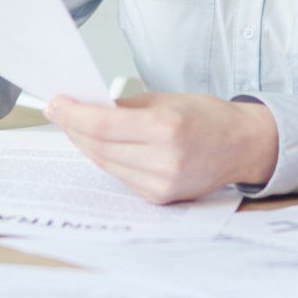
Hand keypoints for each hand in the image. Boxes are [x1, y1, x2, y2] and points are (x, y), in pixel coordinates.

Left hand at [45, 93, 277, 203]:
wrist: (241, 145)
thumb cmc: (206, 117)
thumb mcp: (165, 100)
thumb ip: (124, 107)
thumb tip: (85, 108)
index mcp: (165, 128)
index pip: (103, 124)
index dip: (74, 114)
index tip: (56, 103)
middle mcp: (164, 160)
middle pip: (99, 146)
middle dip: (74, 128)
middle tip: (59, 112)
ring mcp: (162, 183)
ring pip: (106, 163)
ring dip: (85, 144)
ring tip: (74, 126)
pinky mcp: (160, 197)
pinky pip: (120, 176)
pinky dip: (105, 159)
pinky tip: (98, 145)